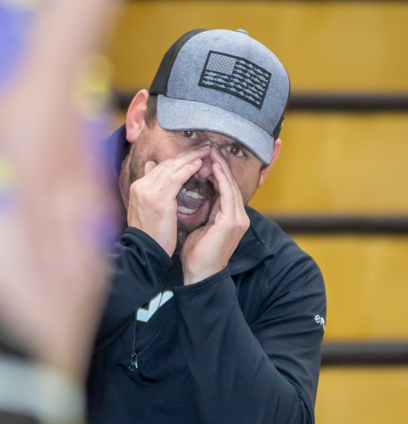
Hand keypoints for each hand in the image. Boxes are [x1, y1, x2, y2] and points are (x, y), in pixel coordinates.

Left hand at [0, 65, 107, 374]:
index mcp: (23, 175)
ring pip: (78, 226)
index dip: (35, 258)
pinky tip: (96, 252)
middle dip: (63, 270)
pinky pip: (92, 208)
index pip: (30, 225)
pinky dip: (94, 233)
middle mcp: (51, 182)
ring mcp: (71, 179)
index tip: (36, 287)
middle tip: (64, 305)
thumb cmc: (3, 107)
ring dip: (81, 258)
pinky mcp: (84, 174)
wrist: (49, 77)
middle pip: (59, 234)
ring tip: (83, 290)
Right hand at [126, 151, 206, 255]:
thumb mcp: (147, 209)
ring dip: (190, 157)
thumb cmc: (150, 235)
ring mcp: (149, 192)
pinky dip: (188, 168)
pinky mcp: (160, 200)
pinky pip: (176, 178)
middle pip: (166, 164)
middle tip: (204, 147)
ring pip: (172, 167)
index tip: (193, 154)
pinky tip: (199, 164)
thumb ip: (151, 188)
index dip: (178, 160)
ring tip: (206, 151)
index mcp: (138, 187)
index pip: (160, 167)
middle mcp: (141, 186)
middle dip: (186, 154)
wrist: (144, 252)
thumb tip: (151, 167)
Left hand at [181, 149, 249, 284]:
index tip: (203, 157)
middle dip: (219, 164)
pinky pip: (228, 194)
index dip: (215, 171)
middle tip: (207, 148)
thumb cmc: (196, 254)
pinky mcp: (232, 222)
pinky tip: (213, 167)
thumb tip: (185, 191)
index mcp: (230, 216)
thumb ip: (198, 209)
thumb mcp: (197, 226)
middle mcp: (238, 216)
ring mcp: (238, 219)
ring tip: (210, 152)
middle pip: (229, 183)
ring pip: (230, 185)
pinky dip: (221, 179)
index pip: (224, 188)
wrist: (199, 275)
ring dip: (220, 167)